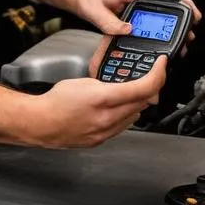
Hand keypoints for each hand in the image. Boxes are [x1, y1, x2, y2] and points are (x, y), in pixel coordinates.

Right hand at [29, 56, 167, 148]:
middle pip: (145, 102)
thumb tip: (126, 87)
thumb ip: (108, 83)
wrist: (43, 123)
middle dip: (151, 87)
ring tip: (130, 92)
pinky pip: (124, 126)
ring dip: (139, 102)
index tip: (161, 65)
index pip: (143, 88)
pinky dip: (127, 114)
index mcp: (103, 98)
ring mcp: (107, 131)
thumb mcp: (84, 80)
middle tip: (150, 76)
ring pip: (137, 115)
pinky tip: (118, 107)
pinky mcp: (103, 139)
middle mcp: (108, 118)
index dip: (157, 74)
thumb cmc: (56, 101)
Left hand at [69, 0, 201, 52]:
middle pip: (167, 11)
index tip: (192, 15)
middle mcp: (137, 1)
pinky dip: (159, 32)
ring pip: (159, 18)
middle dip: (181, 22)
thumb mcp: (97, 10)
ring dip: (172, 29)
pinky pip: (149, 24)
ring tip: (181, 41)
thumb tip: (128, 30)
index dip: (183, 5)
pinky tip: (163, 41)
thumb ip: (111, 22)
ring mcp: (135, 10)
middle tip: (189, 36)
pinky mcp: (130, 18)